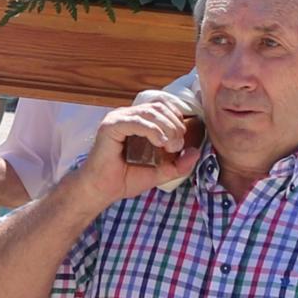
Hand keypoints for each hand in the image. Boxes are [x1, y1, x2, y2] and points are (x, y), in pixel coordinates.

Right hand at [83, 90, 200, 197]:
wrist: (101, 191)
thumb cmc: (125, 179)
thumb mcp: (159, 172)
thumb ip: (177, 164)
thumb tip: (196, 152)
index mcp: (137, 120)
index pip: (162, 106)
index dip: (176, 118)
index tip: (181, 141)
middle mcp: (127, 115)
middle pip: (159, 106)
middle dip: (174, 124)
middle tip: (177, 146)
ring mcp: (117, 119)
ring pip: (149, 112)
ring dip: (166, 127)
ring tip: (171, 146)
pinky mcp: (110, 126)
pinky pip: (135, 121)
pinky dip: (152, 130)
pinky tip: (160, 143)